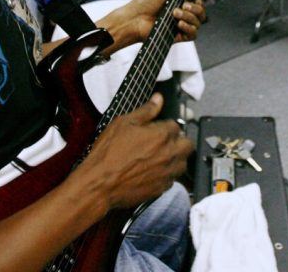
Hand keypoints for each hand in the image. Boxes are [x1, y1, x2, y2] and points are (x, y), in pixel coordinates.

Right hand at [80, 93, 193, 208]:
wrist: (100, 184)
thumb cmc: (109, 152)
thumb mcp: (123, 123)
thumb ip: (146, 110)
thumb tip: (158, 99)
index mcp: (162, 135)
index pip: (176, 125)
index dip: (166, 125)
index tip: (157, 128)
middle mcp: (170, 154)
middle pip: (187, 145)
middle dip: (178, 141)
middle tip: (163, 142)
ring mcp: (167, 173)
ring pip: (182, 163)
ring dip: (175, 159)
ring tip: (159, 157)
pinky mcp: (162, 189)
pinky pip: (172, 179)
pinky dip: (166, 175)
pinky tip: (153, 172)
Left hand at [102, 0, 205, 48]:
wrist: (134, 19)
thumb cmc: (145, 2)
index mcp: (180, 0)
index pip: (198, 1)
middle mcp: (182, 13)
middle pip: (201, 12)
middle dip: (195, 8)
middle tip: (183, 5)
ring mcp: (181, 25)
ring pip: (199, 22)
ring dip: (190, 17)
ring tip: (175, 13)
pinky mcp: (178, 36)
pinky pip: (194, 35)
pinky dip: (189, 28)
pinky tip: (179, 24)